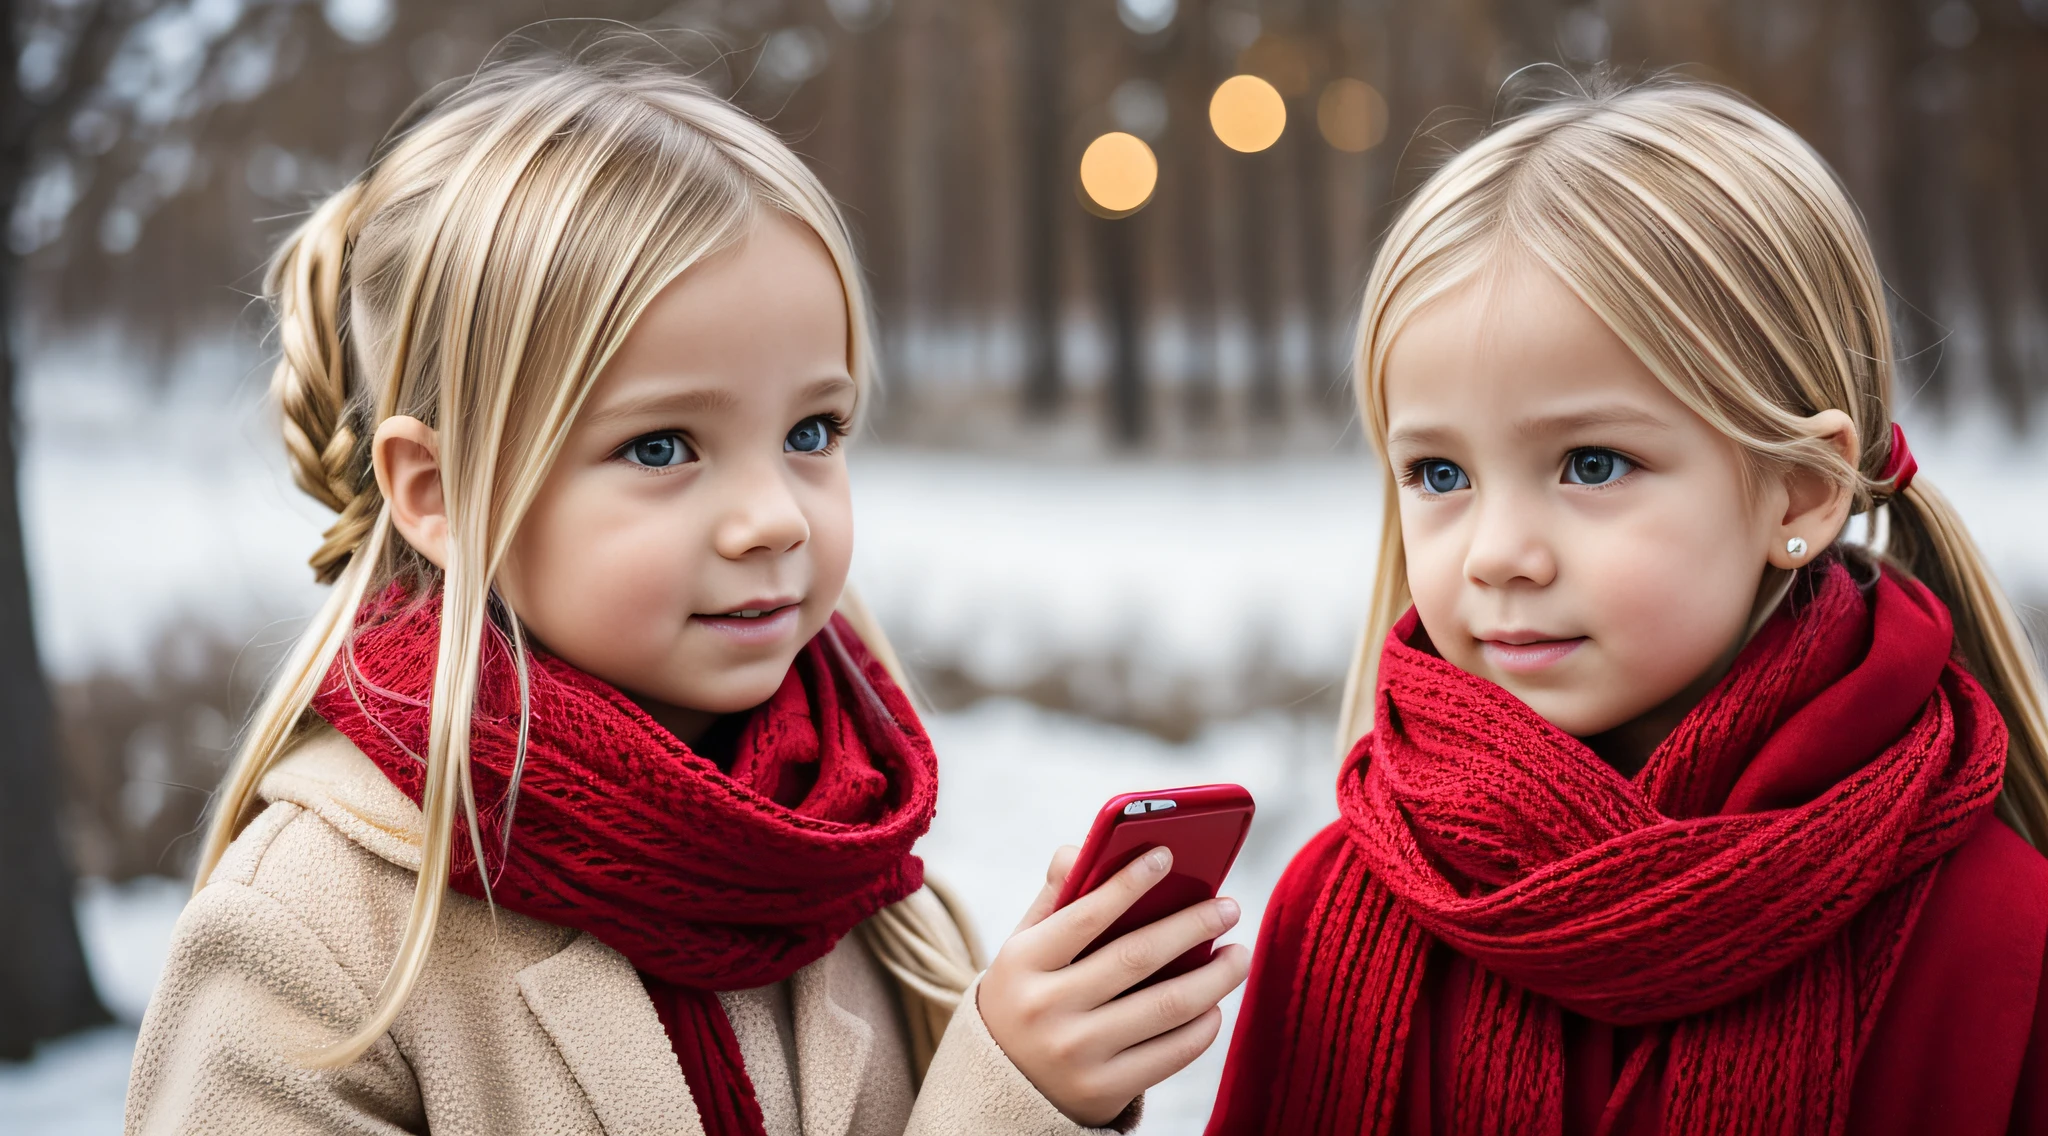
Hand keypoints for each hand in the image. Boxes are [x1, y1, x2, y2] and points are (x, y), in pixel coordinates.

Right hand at [976, 845, 1251, 1126]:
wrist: (1000, 1089)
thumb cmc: (1025, 998)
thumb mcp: (1022, 948)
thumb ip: (1055, 898)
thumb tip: (1082, 847)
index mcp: (1020, 962)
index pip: (1085, 915)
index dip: (1129, 882)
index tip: (1167, 854)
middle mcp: (1045, 1009)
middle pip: (1137, 957)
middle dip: (1193, 926)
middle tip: (1229, 907)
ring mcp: (1076, 1054)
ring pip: (1166, 1006)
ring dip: (1215, 977)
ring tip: (1239, 955)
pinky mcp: (1103, 1091)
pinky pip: (1171, 1054)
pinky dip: (1202, 1027)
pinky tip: (1215, 1005)